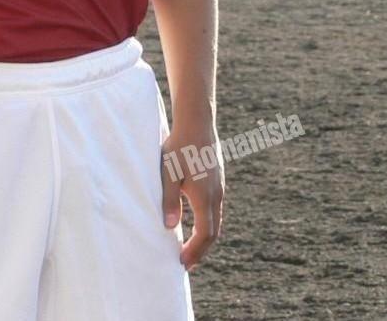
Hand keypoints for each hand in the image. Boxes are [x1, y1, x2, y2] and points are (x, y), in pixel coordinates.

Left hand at [161, 123, 224, 270]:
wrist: (197, 123)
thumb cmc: (179, 147)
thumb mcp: (168, 173)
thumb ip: (169, 200)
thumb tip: (170, 227)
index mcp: (204, 197)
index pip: (204, 234)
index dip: (194, 251)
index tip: (182, 263)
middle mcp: (216, 195)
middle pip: (213, 232)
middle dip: (200, 250)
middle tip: (187, 264)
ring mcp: (219, 188)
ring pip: (216, 221)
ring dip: (205, 238)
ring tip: (191, 248)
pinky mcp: (217, 181)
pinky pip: (215, 210)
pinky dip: (207, 224)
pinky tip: (197, 223)